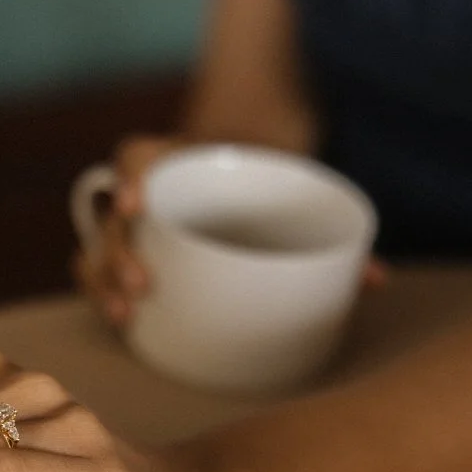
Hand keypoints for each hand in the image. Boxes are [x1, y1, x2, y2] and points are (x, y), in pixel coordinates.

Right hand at [74, 134, 388, 329]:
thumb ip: (332, 221)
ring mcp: (136, 225)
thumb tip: (374, 278)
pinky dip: (103, 292)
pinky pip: (100, 270)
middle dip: (120, 252)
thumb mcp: (298, 181)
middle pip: (112, 216)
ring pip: (97, 247)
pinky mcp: (134, 254)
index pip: (137, 156)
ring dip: (103, 279)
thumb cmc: (273, 171)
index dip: (131, 178)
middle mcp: (148, 190)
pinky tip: (122, 320)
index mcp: (179, 156)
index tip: (137, 204)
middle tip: (145, 283)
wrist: (256, 151)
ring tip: (125, 314)